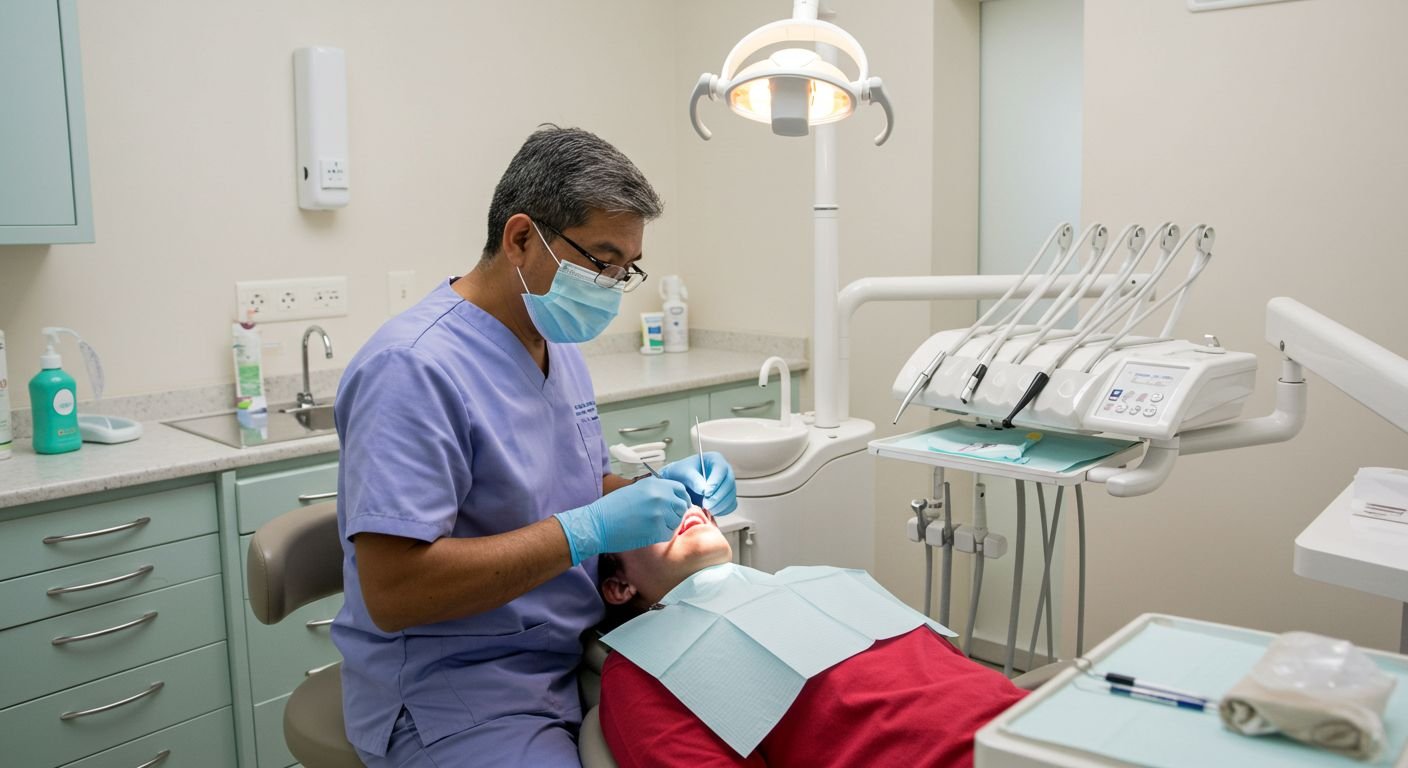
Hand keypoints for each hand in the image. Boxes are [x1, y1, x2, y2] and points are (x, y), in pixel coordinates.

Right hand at [554, 477, 690, 564]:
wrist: (597, 524)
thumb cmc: (611, 508)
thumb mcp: (634, 490)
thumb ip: (654, 491)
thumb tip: (670, 498)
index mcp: (654, 484)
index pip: (680, 490)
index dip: (682, 499)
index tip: (679, 506)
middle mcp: (660, 496)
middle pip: (682, 506)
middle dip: (677, 513)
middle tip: (666, 520)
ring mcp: (659, 513)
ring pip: (677, 521)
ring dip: (669, 525)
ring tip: (653, 527)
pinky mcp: (656, 530)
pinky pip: (668, 534)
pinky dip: (662, 535)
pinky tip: (649, 534)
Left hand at [659, 451, 736, 515]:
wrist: (680, 483)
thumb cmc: (681, 474)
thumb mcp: (683, 473)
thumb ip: (693, 480)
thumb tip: (704, 489)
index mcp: (716, 459)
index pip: (721, 469)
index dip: (715, 483)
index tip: (706, 494)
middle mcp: (725, 471)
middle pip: (729, 484)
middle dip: (718, 497)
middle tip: (706, 505)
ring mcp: (728, 484)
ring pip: (731, 496)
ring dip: (720, 506)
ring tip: (705, 509)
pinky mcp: (728, 496)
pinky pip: (730, 505)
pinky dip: (722, 511)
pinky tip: (709, 511)